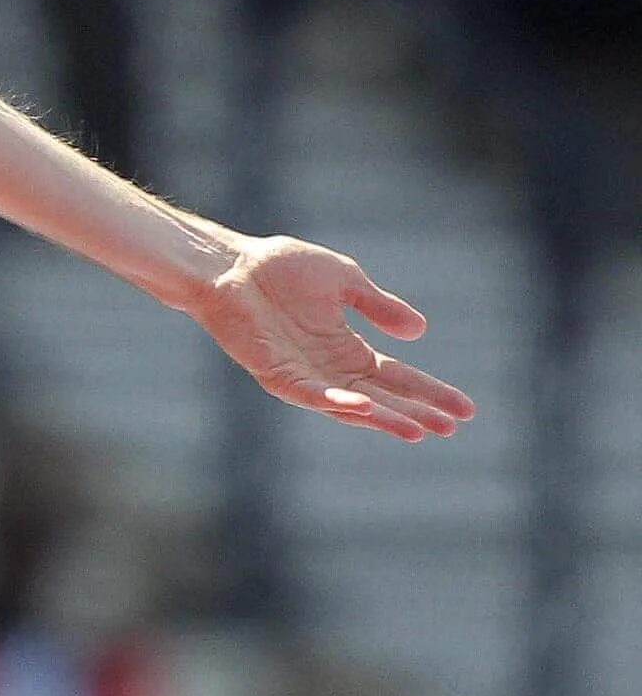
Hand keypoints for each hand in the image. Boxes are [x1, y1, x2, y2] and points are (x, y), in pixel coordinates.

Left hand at [183, 233, 476, 440]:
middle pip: (380, 397)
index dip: (429, 391)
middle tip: (452, 427)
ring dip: (383, 417)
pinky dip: (336, 403)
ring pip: (349, 405)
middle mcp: (326, 369)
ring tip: (419, 430)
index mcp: (345, 348)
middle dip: (415, 412)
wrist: (230, 265)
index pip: (395, 376)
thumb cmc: (280, 269)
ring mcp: (301, 374)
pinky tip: (365, 408)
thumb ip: (378, 305)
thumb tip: (419, 332)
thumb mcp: (345, 280)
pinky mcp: (275, 373)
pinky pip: (310, 395)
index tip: (466, 409)